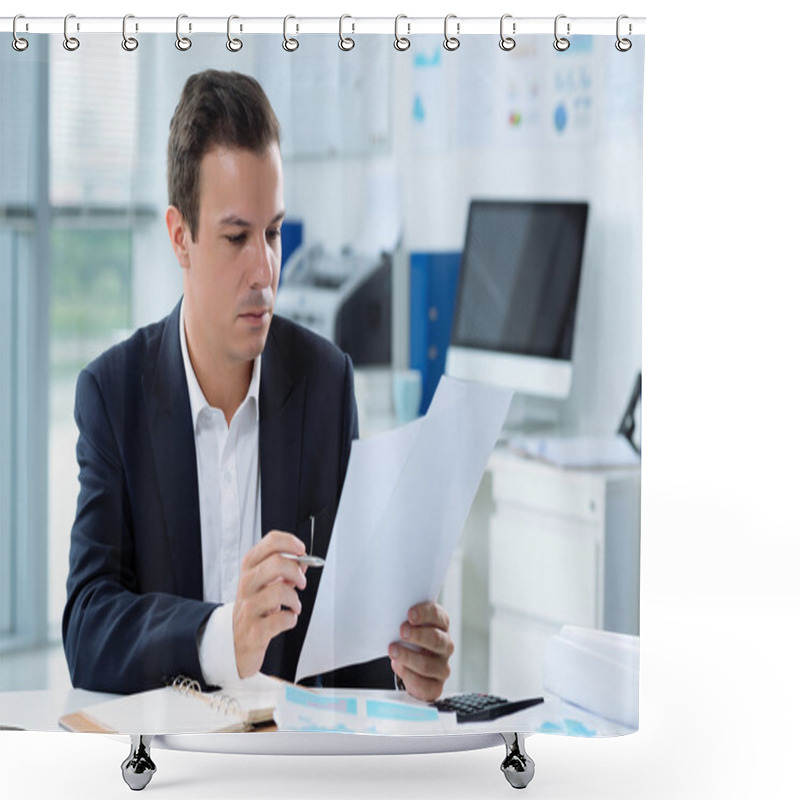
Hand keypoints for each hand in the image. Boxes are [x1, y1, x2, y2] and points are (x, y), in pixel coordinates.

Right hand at [232, 531, 307, 678]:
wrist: (234, 643)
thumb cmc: (253, 610)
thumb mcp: (265, 586)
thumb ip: (284, 572)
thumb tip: (303, 562)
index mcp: (250, 568)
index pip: (270, 542)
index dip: (290, 543)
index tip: (301, 550)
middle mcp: (247, 584)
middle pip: (277, 563)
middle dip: (296, 572)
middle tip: (301, 582)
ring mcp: (249, 607)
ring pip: (280, 591)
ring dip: (295, 599)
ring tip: (294, 606)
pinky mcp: (255, 630)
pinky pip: (282, 618)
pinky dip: (291, 619)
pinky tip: (287, 619)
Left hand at [389, 602, 453, 701]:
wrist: (410, 665)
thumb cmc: (408, 640)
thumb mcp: (408, 624)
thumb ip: (403, 616)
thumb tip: (386, 608)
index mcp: (441, 625)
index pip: (438, 616)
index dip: (425, 614)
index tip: (410, 614)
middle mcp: (446, 645)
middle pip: (437, 640)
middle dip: (418, 636)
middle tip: (402, 631)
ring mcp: (442, 667)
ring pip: (428, 664)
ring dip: (408, 657)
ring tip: (393, 651)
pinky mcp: (436, 686)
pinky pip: (425, 685)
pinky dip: (409, 676)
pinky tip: (398, 666)